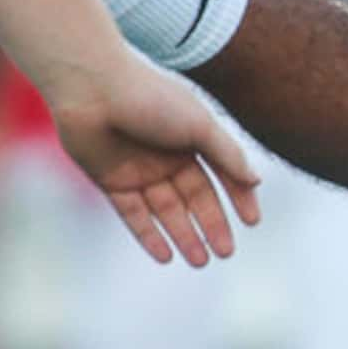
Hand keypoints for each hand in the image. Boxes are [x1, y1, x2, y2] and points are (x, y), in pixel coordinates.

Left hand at [42, 55, 262, 265]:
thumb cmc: (150, 97)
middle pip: (195, 199)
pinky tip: (165, 256)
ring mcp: (138, 170)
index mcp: (191, 139)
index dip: (238, 198)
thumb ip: (227, 155)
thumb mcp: (199, 125)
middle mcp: (166, 157)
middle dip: (211, 225)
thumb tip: (256, 181)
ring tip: (199, 261)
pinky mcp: (110, 181)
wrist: (91, 88)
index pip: (221, 175)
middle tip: (226, 252)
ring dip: (183, 236)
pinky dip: (148, 235)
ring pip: (166, 211)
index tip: (252, 223)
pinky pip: (133, 214)